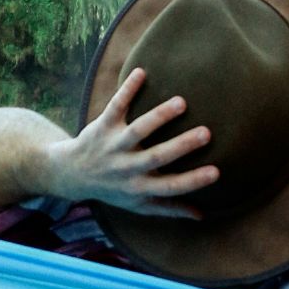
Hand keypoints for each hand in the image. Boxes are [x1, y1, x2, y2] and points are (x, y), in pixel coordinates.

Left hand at [45, 68, 217, 216]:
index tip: (216, 172)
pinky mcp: (103, 125)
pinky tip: (142, 73)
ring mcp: (114, 145)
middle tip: (206, 133)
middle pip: (156, 157)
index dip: (192, 181)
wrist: (72, 174)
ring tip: (182, 102)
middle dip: (181, 146)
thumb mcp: (138, 205)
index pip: (169, 186)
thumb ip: (169, 208)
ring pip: (137, 130)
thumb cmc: (113, 189)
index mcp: (139, 187)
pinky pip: (115, 106)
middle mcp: (126, 167)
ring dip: (158, 116)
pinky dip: (126, 90)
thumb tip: (201, 216)